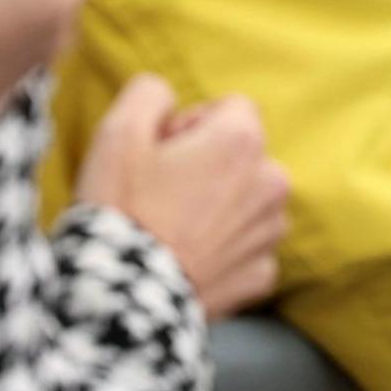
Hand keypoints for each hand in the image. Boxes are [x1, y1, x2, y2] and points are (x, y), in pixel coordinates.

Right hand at [79, 76, 290, 317]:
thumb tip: (166, 94)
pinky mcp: (261, 274)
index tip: (159, 154)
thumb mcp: (118, 132)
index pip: (230, 108)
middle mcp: (273, 181)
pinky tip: (185, 260)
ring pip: (246, 201)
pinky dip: (220, 251)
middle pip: (241, 155)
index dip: (189, 126)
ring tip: (169, 229)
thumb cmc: (119, 210)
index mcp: (244, 141)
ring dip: (217, 207)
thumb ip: (149, 92)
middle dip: (207, 166)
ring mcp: (270, 232)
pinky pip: (244, 248)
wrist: (120, 298)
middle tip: (159, 193)